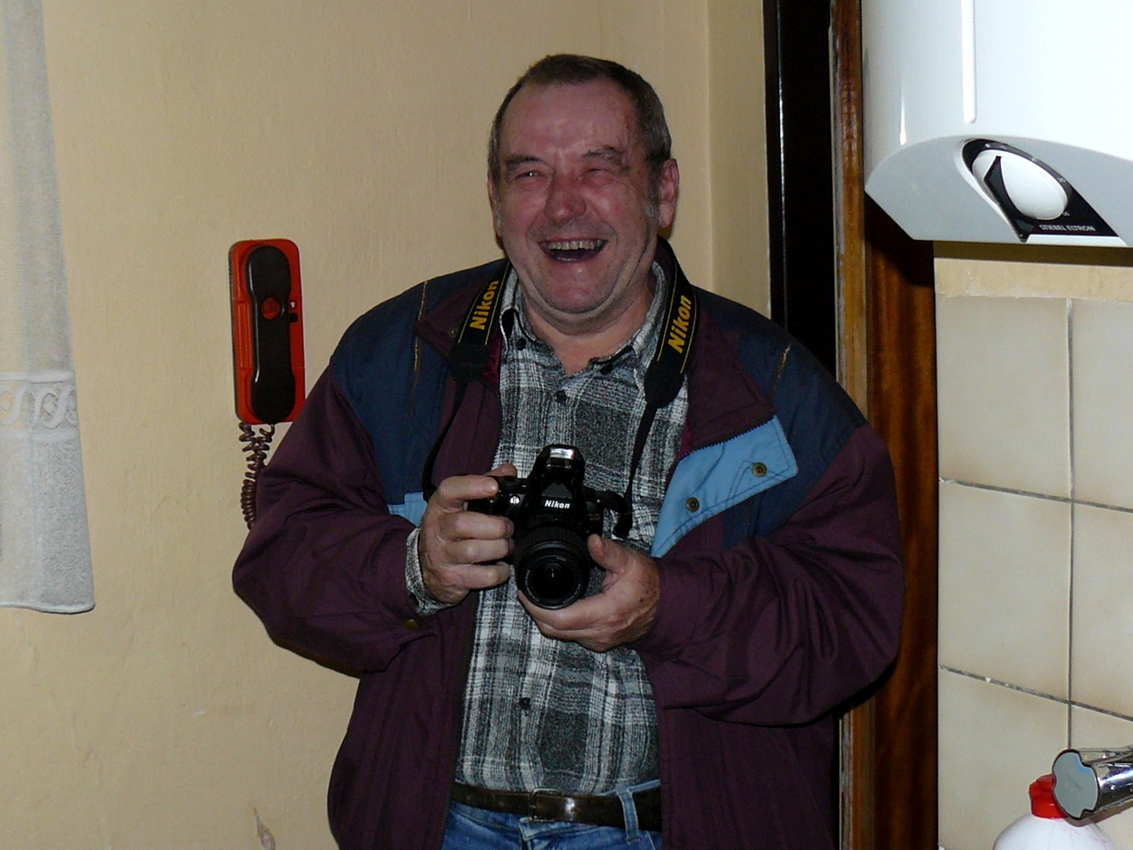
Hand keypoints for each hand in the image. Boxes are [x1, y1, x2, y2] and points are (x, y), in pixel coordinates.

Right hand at [418, 464, 516, 604]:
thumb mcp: (462, 504)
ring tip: (506, 546)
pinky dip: (499, 572)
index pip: (450, 490)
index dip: (472, 485)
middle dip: (495, 526)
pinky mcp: (451, 578)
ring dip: (500, 548)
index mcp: (441, 506)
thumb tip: (509, 471)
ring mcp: (442, 556)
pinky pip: (482, 576)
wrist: (428, 567)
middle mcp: (438, 530)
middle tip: (507, 527)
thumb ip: (487, 484)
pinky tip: (500, 566)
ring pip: (473, 551)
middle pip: (464, 524)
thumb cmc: (452, 530)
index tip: (493, 486)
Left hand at [520, 535, 659, 651]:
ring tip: (536, 597)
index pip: (559, 619)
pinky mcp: (599, 642)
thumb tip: (592, 540)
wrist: (667, 607)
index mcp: (605, 613)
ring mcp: (599, 641)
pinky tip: (555, 607)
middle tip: (526, 592)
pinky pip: (571, 636)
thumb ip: (608, 552)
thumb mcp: (630, 562)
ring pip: (560, 635)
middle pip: (553, 630)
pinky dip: (559, 624)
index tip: (524, 591)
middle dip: (535, 612)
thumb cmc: (649, 584)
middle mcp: (599, 632)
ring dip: (546, 619)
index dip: (536, 606)